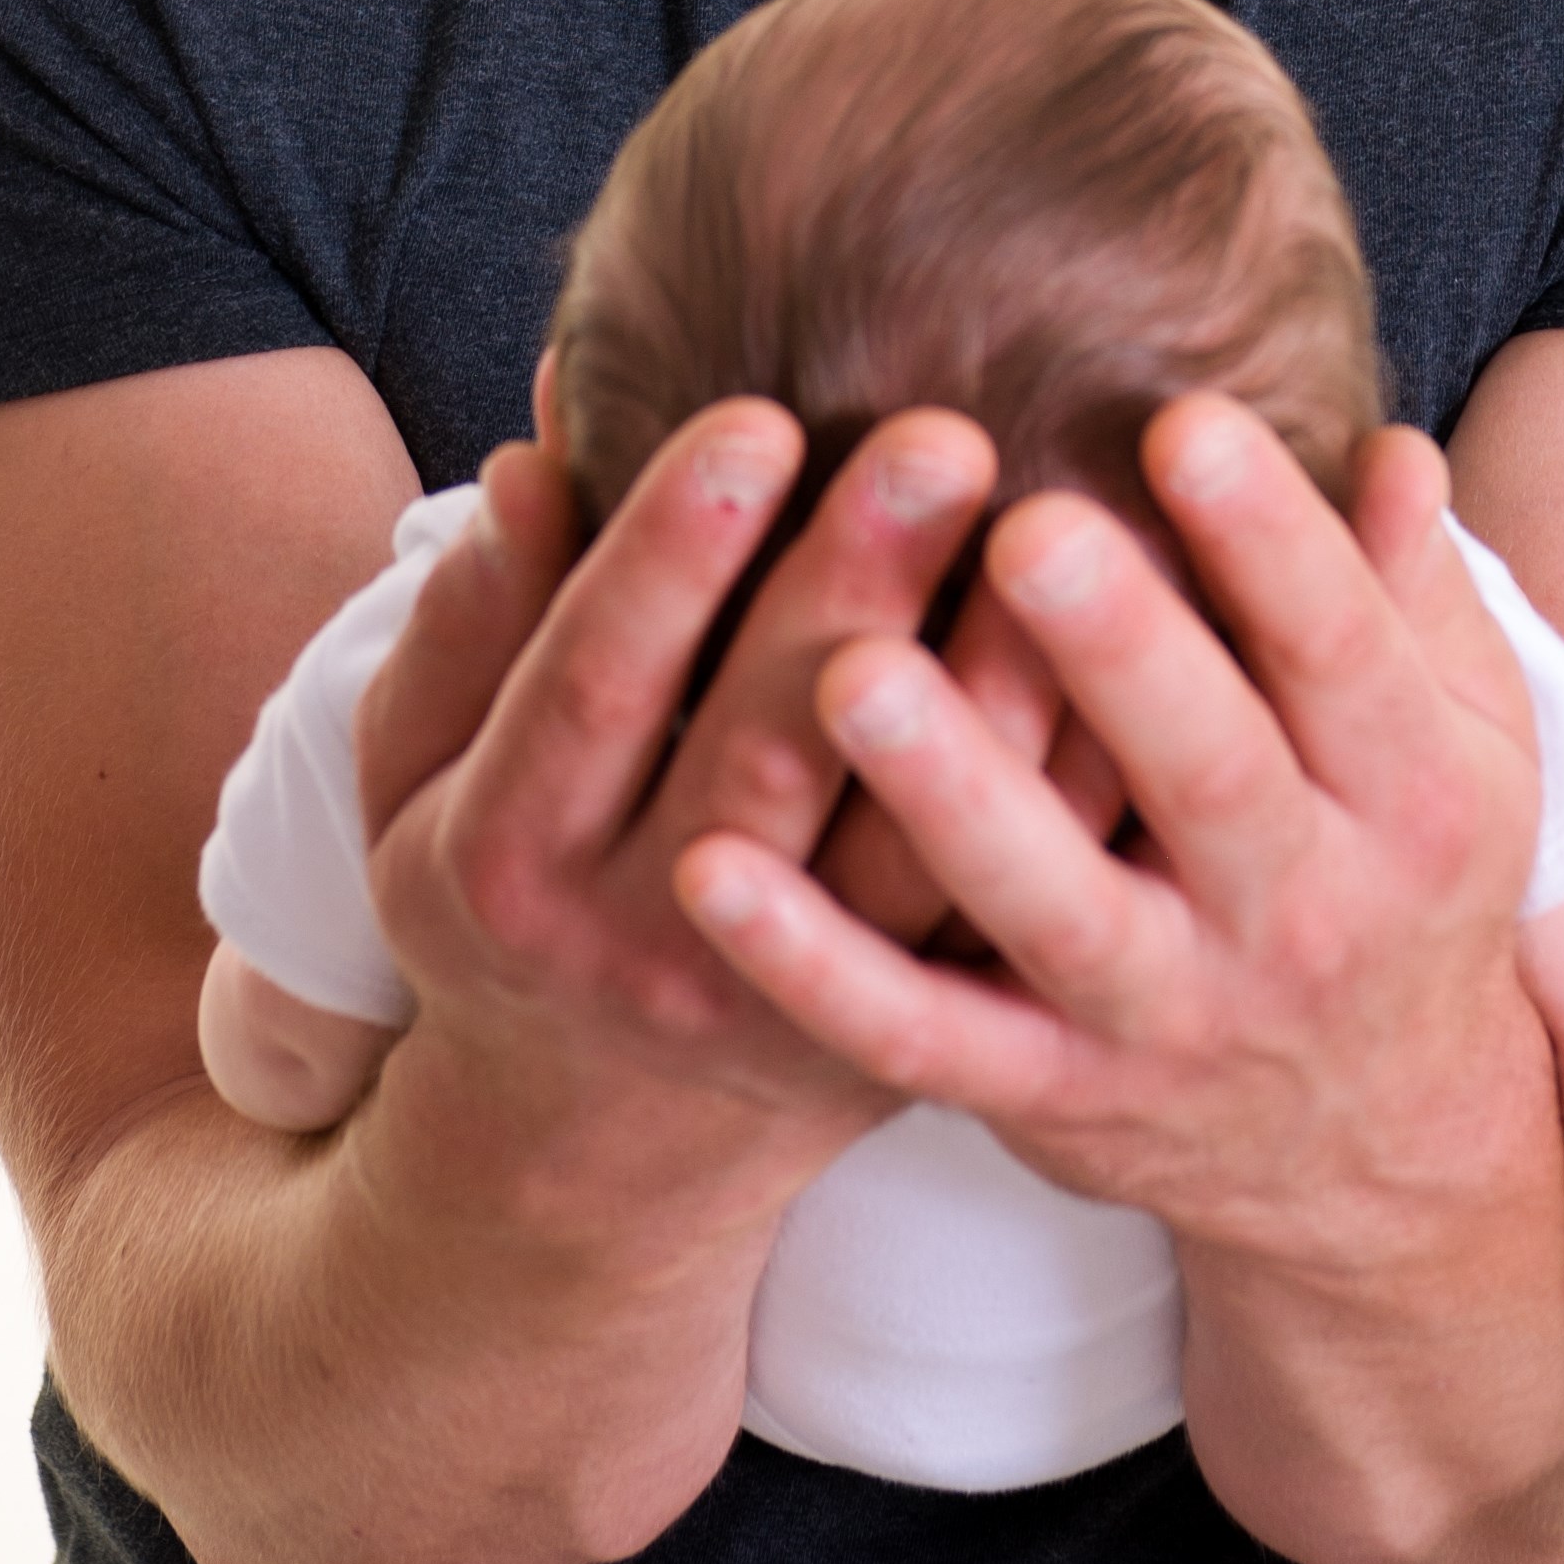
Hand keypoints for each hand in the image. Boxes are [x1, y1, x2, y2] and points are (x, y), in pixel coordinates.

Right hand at [346, 395, 1005, 1190]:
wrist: (591, 1145)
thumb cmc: (508, 882)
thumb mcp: (416, 778)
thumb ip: (463, 623)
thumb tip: (528, 462)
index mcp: (514, 861)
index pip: (594, 688)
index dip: (668, 558)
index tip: (754, 418)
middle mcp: (654, 945)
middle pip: (767, 755)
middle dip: (854, 588)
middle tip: (943, 438)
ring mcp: (795, 1008)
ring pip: (908, 853)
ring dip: (994, 695)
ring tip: (1064, 536)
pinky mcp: (910, 1040)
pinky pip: (1001, 915)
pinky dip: (1074, 796)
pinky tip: (1146, 664)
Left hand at [663, 398, 1546, 1272]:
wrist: (1374, 1144)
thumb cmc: (1391, 867)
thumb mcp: (1464, 742)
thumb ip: (1411, 595)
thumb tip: (1388, 449)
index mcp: (1411, 801)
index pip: (1343, 660)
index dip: (1274, 547)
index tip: (1185, 422)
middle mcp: (1300, 917)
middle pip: (1209, 781)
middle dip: (1120, 658)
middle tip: (1026, 530)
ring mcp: (1167, 1018)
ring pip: (1054, 913)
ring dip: (950, 797)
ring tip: (851, 674)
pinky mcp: (1051, 1098)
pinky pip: (921, 1038)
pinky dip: (815, 968)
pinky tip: (712, 867)